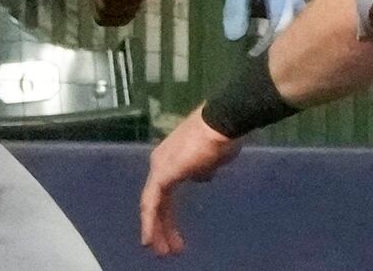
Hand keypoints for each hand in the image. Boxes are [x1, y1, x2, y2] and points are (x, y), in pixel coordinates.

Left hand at [139, 106, 241, 257]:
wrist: (222, 122)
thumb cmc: (222, 136)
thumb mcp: (212, 159)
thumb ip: (203, 170)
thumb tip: (201, 176)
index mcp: (171, 158)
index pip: (164, 191)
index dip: (167, 214)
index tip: (173, 234)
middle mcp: (160, 161)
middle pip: (157, 200)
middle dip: (162, 225)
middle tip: (167, 249)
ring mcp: (160, 167)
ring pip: (152, 204)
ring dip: (157, 229)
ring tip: (163, 251)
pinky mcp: (162, 173)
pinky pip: (152, 203)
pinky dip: (150, 223)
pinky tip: (150, 239)